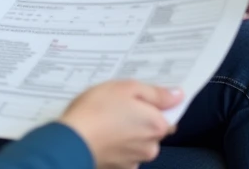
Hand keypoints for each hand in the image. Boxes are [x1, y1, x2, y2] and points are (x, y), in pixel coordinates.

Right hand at [58, 80, 181, 168]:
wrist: (71, 139)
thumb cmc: (97, 109)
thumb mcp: (128, 88)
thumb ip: (156, 93)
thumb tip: (177, 96)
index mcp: (157, 126)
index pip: (170, 115)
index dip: (157, 104)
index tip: (142, 97)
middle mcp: (150, 147)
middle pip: (152, 130)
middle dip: (140, 118)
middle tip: (120, 104)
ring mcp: (133, 160)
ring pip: (137, 142)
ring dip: (127, 131)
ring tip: (106, 117)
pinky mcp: (117, 167)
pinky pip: (122, 152)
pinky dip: (115, 144)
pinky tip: (102, 132)